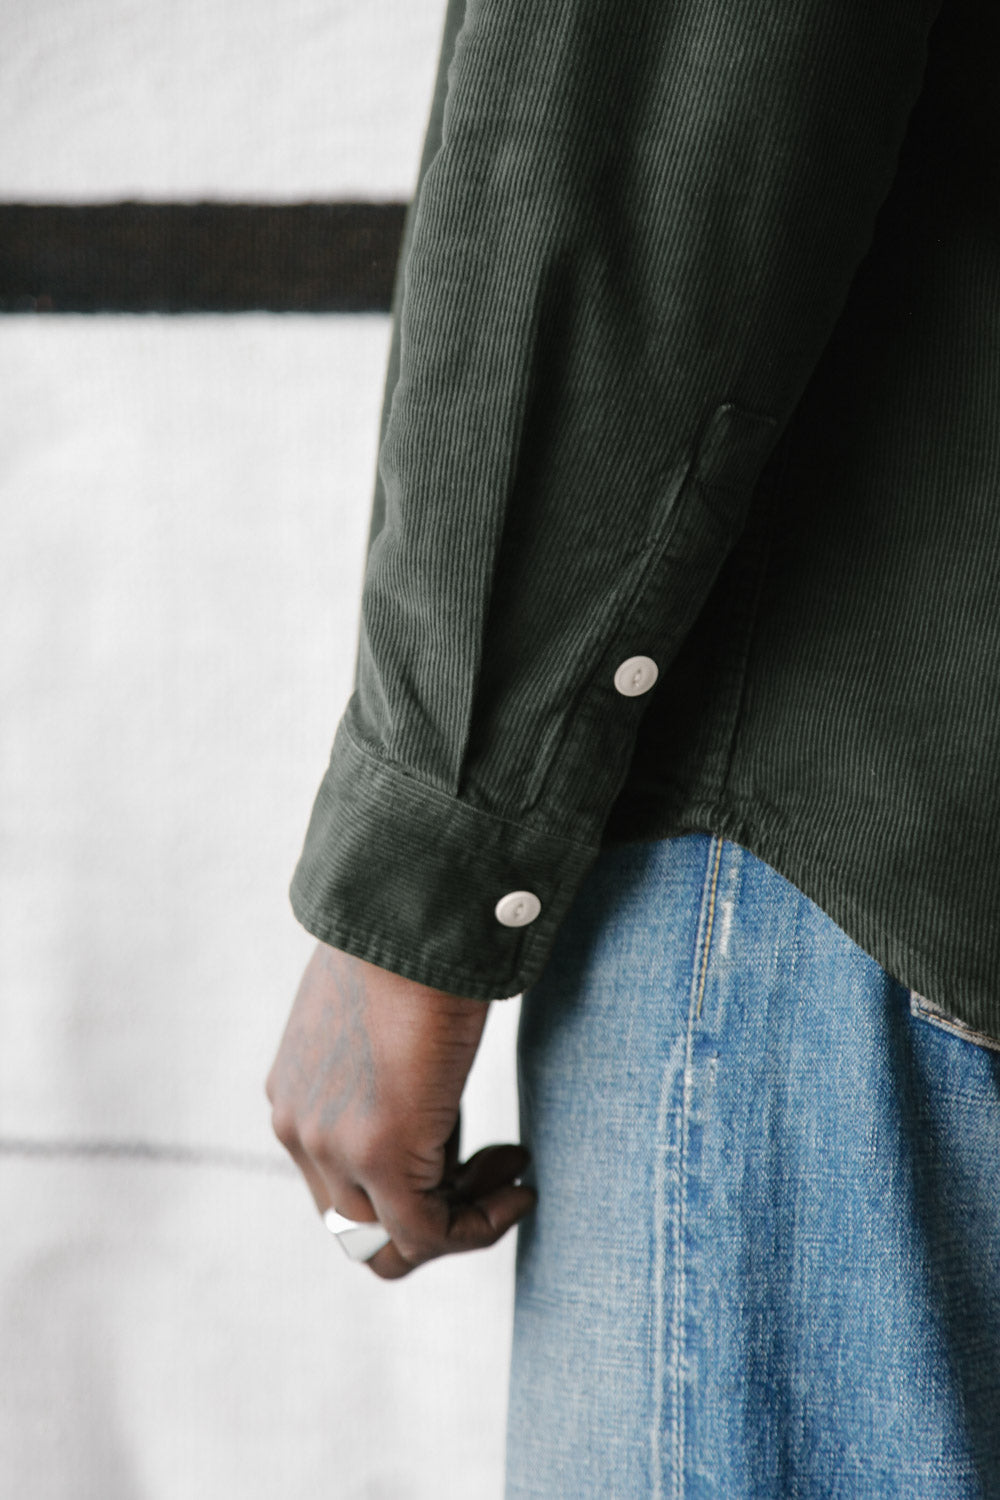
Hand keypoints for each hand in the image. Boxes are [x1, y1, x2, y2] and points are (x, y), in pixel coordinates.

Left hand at [266, 940, 536, 1278]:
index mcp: (295, 1097)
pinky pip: (427, 1234)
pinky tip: (522, 1185)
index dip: (415, 1182)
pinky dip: (480, 1225)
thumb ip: (386, 1066)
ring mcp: (330, 1146)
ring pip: (389, 1243)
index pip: (342, 1184)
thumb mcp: (383, 1013)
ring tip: (513, 1170)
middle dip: (434, 1208)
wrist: (415, 910)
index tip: (478, 1147)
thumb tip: (428, 1081)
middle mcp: (299, 1130)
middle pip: (357, 1227)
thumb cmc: (414, 943)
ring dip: (461, 1221)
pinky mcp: (377, 1154)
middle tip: (497, 1163)